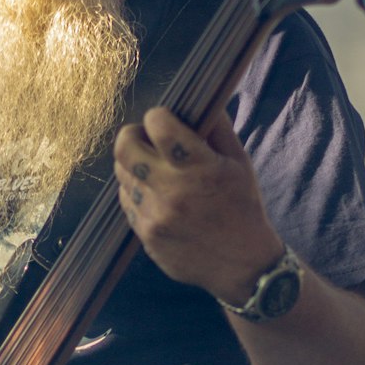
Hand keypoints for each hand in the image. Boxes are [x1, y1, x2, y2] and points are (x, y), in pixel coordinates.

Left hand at [113, 107, 283, 300]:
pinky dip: (135, 191)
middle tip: (143, 138)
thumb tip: (200, 99)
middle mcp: (172, 190)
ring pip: (122, 173)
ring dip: (134, 165)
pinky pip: (126, 200)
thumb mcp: (240, 163)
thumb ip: (218, 128)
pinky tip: (155, 195)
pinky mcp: (145, 234)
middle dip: (131, 135)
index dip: (158, 117)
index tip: (164, 121)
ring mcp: (155, 214)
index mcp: (199, 168)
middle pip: (125, 147)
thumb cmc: (243, 208)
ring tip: (153, 169)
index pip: (157, 125)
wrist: (242, 266)